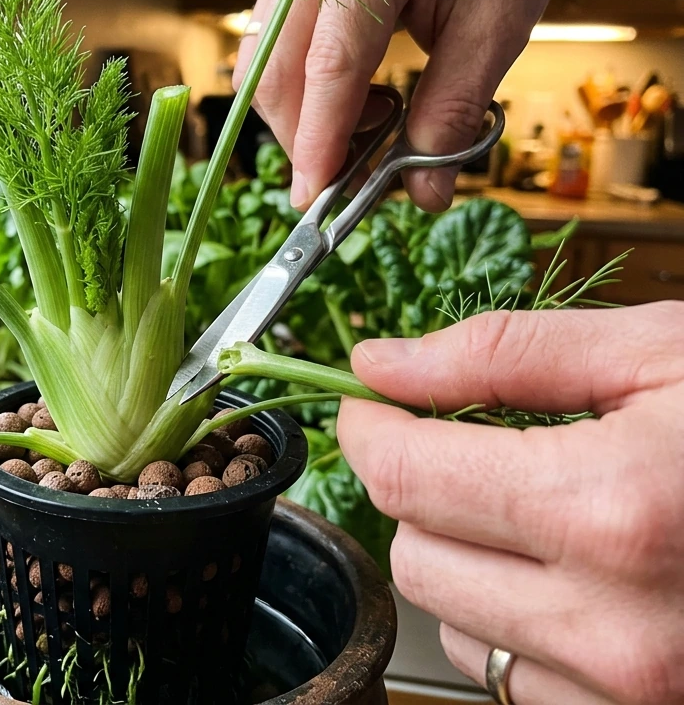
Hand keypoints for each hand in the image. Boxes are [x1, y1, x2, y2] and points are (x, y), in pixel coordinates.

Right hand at [233, 0, 560, 211]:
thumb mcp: (496, 32)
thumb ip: (453, 113)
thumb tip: (423, 195)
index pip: (330, 62)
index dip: (319, 136)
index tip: (316, 195)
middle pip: (277, 68)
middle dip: (304, 137)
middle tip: (350, 180)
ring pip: (263, 65)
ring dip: (303, 116)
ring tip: (375, 120)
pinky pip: (271, 49)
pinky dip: (304, 91)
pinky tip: (357, 95)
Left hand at [337, 303, 683, 704]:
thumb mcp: (657, 354)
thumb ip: (499, 354)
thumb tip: (382, 365)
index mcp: (611, 512)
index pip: (404, 479)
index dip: (370, 431)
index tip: (373, 406)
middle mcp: (616, 626)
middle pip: (415, 555)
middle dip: (422, 492)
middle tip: (472, 448)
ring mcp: (634, 691)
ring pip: (455, 622)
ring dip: (468, 558)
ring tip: (545, 510)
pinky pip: (515, 676)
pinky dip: (519, 620)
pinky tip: (581, 574)